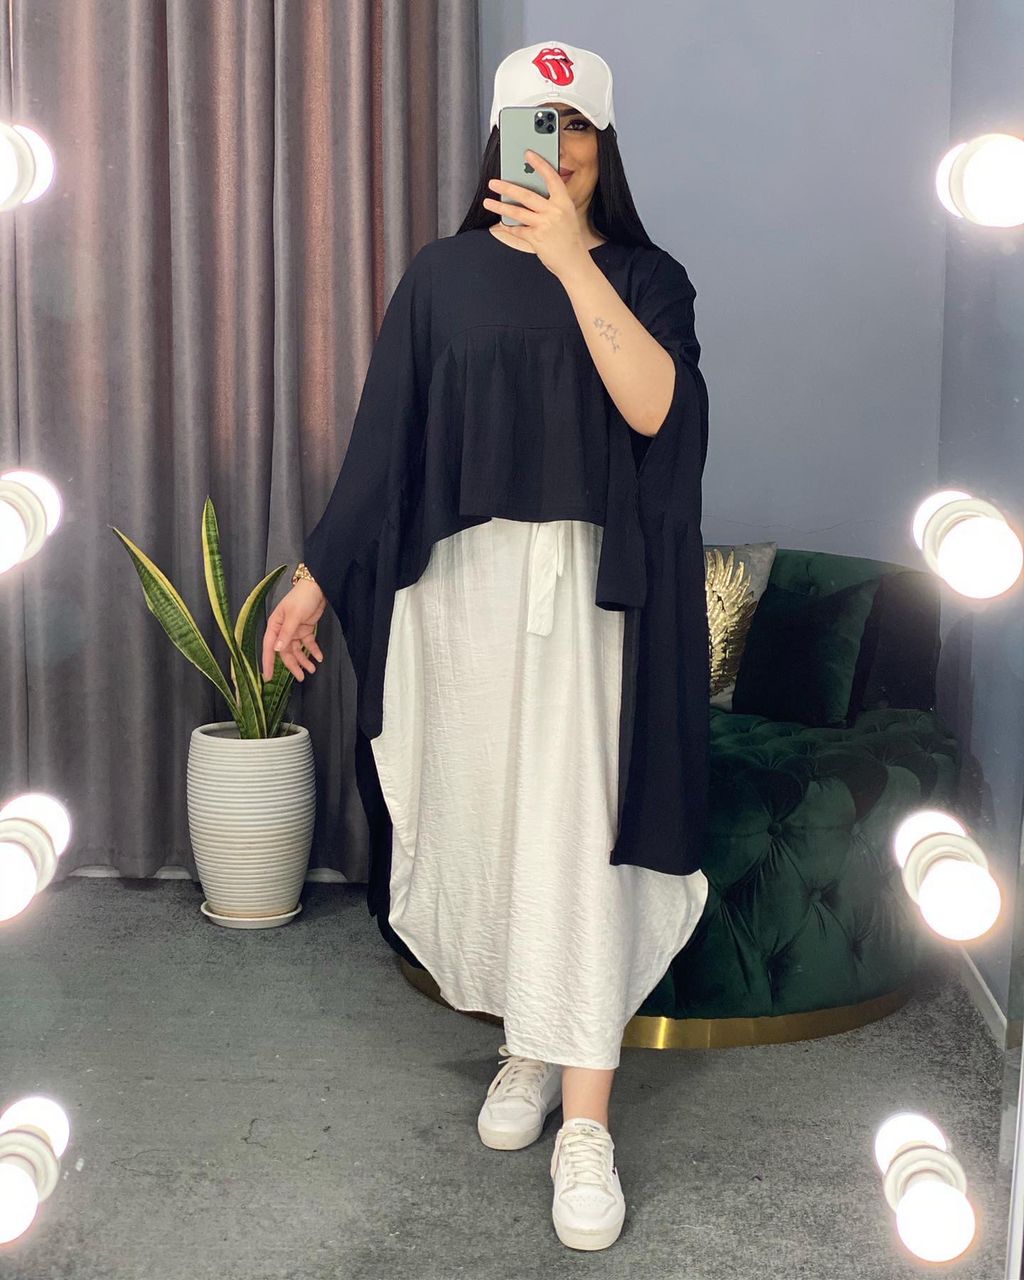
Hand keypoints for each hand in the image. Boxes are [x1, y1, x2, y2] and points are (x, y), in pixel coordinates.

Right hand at [262, 580, 326, 681]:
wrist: (317, 587)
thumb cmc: (302, 598)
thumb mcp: (294, 616)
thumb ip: (286, 633)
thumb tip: (277, 650)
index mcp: (275, 625)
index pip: (269, 647)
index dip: (268, 662)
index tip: (268, 676)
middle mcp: (282, 630)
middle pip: (285, 652)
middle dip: (293, 665)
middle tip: (301, 677)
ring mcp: (294, 630)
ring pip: (297, 650)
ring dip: (304, 660)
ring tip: (312, 669)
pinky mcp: (305, 629)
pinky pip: (307, 643)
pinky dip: (313, 650)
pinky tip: (319, 657)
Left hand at [482, 149, 589, 278]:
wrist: (574, 262)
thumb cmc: (569, 239)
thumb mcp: (566, 215)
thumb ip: (551, 203)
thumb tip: (529, 194)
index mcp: (564, 202)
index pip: (551, 177)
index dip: (539, 164)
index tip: (528, 154)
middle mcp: (554, 211)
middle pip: (526, 195)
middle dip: (507, 187)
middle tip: (494, 182)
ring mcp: (544, 225)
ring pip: (517, 212)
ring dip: (500, 206)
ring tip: (488, 202)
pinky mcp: (536, 238)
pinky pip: (517, 229)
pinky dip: (507, 227)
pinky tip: (499, 224)